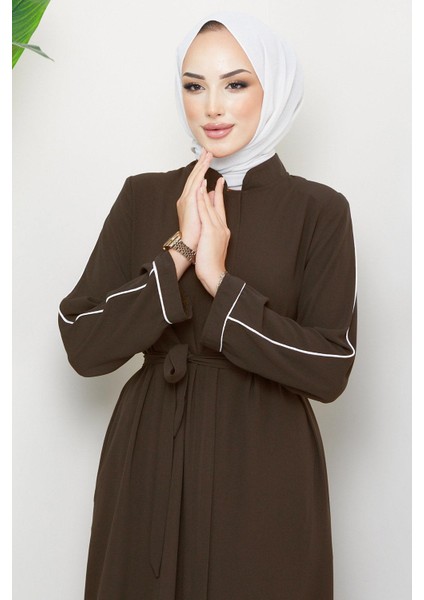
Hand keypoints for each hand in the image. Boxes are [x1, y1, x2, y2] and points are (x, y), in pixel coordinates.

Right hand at [176, 148, 212, 249]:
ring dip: (201, 166)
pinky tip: (204, 169)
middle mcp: (185, 198)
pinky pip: (194, 186)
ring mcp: (186, 200)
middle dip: (200, 162)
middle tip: (206, 150)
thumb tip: (211, 191)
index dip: (201, 169)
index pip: (196, 181)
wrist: (188, 245)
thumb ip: (205, 201)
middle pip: (194, 176)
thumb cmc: (195, 234)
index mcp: (189, 201)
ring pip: (194, 178)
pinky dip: (199, 177)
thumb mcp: (201, 214)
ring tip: (207, 155)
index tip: (206, 159)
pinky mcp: (189, 203)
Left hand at [195, 177, 229, 296]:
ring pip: (211, 206)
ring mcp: (217, 228)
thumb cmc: (212, 264)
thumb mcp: (214, 246)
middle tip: (216, 176)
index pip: (221, 210)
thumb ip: (213, 235)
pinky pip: (205, 212)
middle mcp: (222, 227)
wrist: (215, 274)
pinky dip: (202, 200)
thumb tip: (209, 226)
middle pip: (218, 205)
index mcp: (223, 230)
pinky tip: (199, 191)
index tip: (219, 185)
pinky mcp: (210, 230)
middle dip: (217, 189)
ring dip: (207, 191)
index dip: (220, 196)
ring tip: (205, 177)